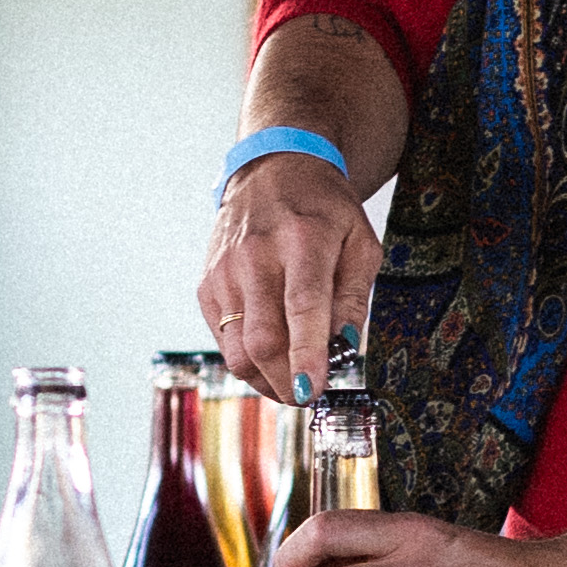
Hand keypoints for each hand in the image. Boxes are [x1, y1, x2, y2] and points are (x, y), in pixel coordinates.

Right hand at [201, 157, 375, 398]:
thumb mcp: (359, 243)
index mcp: (303, 239)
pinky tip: (270, 357)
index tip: (314, 390)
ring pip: (238, 351)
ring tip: (290, 381)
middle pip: (264, 340)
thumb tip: (344, 347)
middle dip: (287, 382)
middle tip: (309, 394)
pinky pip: (224, 342)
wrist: (273, 172)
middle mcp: (256, 256)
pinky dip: (248, 362)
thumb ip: (354, 297)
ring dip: (267, 380)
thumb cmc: (323, 211)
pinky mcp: (207, 287)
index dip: (307, 354)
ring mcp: (225, 273)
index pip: (302, 306)